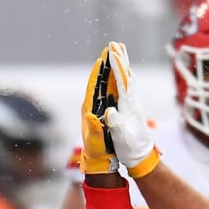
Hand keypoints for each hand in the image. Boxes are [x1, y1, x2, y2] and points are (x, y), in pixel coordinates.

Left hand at [80, 47, 119, 174]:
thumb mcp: (95, 140)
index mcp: (89, 109)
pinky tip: (120, 74)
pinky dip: (115, 82)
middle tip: (110, 48)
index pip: (93, 86)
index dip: (97, 72)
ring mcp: (100, 108)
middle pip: (99, 80)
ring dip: (110, 70)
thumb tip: (92, 115)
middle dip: (104, 65)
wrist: (100, 161)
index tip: (101, 58)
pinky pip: (112, 93)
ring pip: (106, 85)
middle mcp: (93, 106)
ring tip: (115, 55)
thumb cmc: (97, 151)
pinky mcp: (107, 113)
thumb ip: (94, 127)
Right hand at [105, 42, 160, 179]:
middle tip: (116, 43)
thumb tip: (109, 111)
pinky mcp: (133, 110)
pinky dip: (125, 77)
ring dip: (124, 65)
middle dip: (120, 59)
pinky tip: (126, 74)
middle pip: (126, 75)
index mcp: (127, 106)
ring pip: (129, 79)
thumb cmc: (130, 149)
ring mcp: (134, 105)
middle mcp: (132, 102)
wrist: (142, 158)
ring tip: (120, 52)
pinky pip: (128, 88)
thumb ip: (115, 123)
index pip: (121, 81)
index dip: (116, 65)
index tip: (111, 51)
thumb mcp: (120, 137)